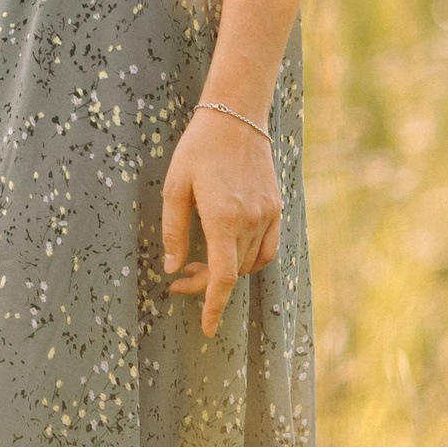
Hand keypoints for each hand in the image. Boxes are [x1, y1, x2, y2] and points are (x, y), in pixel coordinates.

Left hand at [160, 107, 281, 337]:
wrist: (236, 117)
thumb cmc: (198, 149)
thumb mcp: (175, 188)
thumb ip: (173, 231)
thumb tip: (172, 268)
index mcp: (223, 218)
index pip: (223, 277)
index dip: (213, 306)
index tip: (206, 329)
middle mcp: (251, 220)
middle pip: (232, 271)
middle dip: (205, 283)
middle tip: (179, 279)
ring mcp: (267, 214)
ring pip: (250, 262)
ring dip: (225, 270)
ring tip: (197, 262)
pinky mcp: (275, 207)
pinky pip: (266, 247)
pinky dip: (249, 259)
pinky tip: (227, 250)